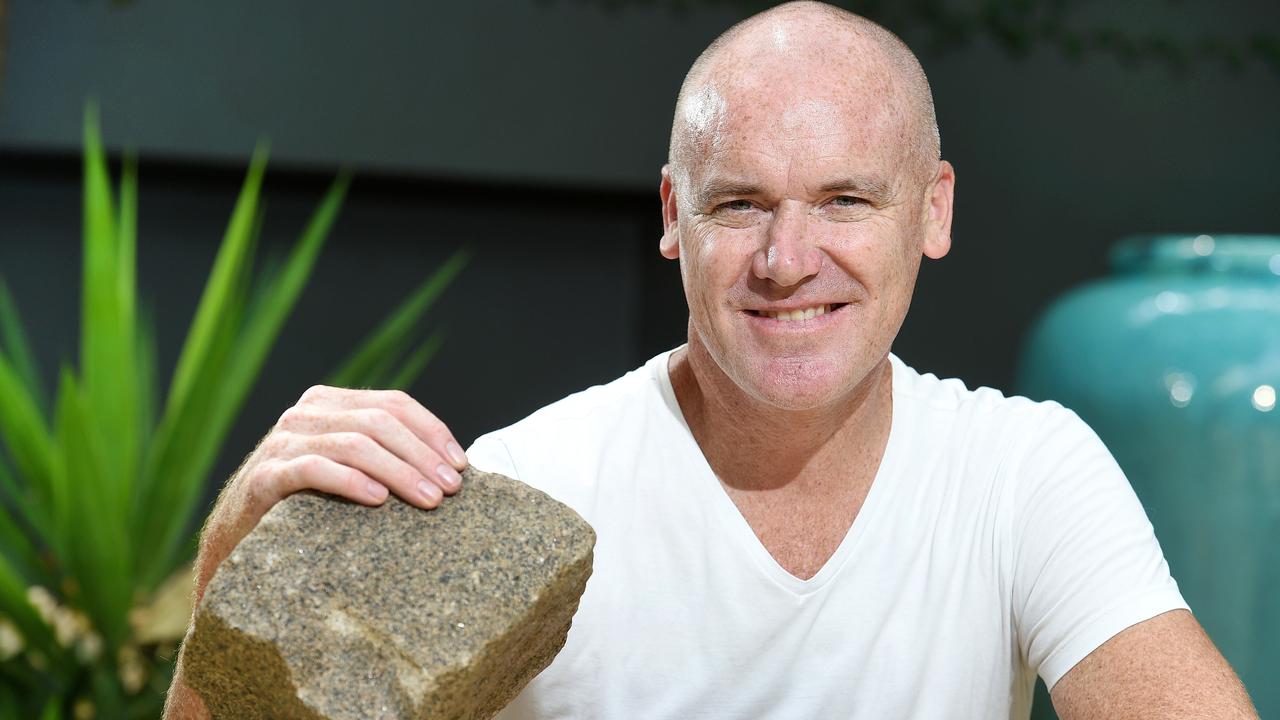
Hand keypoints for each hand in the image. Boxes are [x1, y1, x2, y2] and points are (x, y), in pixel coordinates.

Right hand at [169, 385, 467, 718]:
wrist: (239, 545)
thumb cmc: (309, 509)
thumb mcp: (350, 472)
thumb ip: (385, 455)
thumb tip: (454, 465)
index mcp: (330, 403)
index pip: (394, 403)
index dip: (433, 431)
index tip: (461, 466)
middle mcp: (305, 414)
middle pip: (379, 422)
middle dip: (422, 455)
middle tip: (450, 490)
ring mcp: (283, 442)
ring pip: (355, 443)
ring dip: (399, 471)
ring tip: (428, 500)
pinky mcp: (265, 476)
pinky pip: (314, 469)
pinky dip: (351, 481)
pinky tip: (378, 500)